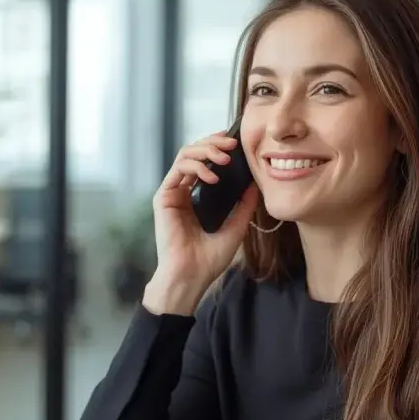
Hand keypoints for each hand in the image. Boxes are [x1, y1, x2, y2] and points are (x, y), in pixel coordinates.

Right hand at [144, 132, 258, 314]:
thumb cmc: (209, 260)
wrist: (191, 277)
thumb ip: (244, 206)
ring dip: (206, 150)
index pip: (204, 162)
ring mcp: (171, 194)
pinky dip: (196, 167)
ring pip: (184, 155)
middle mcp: (182, 192)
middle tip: (232, 143)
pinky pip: (178, 170)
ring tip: (224, 158)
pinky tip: (213, 176)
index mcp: (195, 197)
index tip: (235, 143)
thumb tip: (255, 184)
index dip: (217, 147)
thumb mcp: (235, 228)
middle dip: (213, 142)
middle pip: (194, 153)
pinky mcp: (163, 198)